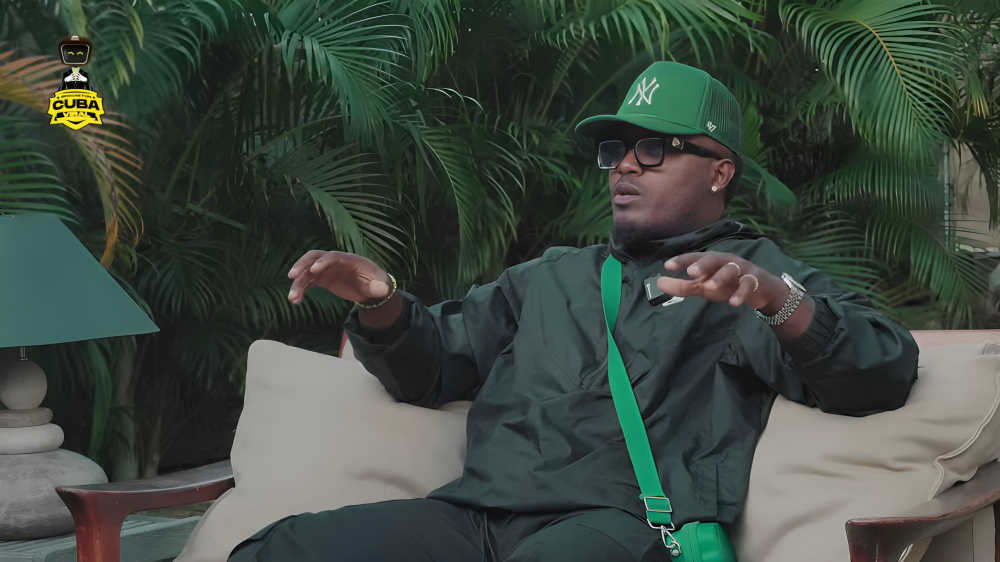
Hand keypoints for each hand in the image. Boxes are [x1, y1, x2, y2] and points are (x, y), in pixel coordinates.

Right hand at [287, 250, 390, 304]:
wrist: (370, 288)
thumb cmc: (376, 282)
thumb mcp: (380, 285)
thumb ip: (379, 287)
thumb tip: (383, 290)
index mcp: (348, 259)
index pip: (333, 256)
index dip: (323, 261)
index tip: (314, 270)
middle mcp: (334, 261)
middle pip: (314, 258)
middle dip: (302, 265)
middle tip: (292, 275)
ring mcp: (326, 269)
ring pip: (308, 272)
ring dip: (298, 283)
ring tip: (292, 298)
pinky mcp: (322, 279)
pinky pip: (308, 282)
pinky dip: (301, 289)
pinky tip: (295, 300)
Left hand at [656, 251, 787, 313]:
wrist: (761, 289)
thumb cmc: (728, 284)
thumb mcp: (704, 286)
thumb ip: (683, 286)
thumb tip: (658, 283)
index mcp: (712, 260)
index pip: (695, 257)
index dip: (682, 260)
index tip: (667, 265)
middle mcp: (726, 261)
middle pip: (713, 259)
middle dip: (702, 264)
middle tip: (691, 272)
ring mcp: (741, 269)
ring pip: (731, 270)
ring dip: (720, 277)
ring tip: (709, 286)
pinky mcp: (754, 281)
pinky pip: (747, 285)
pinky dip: (741, 293)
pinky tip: (734, 302)